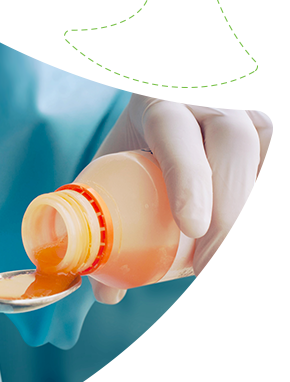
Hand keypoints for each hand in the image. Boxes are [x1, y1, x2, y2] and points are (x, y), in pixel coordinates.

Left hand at [89, 62, 272, 302]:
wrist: (187, 101)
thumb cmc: (147, 142)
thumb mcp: (120, 164)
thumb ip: (109, 220)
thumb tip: (108, 294)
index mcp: (159, 95)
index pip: (174, 128)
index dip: (186, 177)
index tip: (193, 229)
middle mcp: (211, 87)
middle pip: (234, 143)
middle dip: (230, 218)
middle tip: (211, 273)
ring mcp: (253, 96)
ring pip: (274, 151)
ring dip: (266, 220)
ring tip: (248, 270)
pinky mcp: (280, 111)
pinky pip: (288, 162)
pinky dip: (280, 211)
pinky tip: (269, 247)